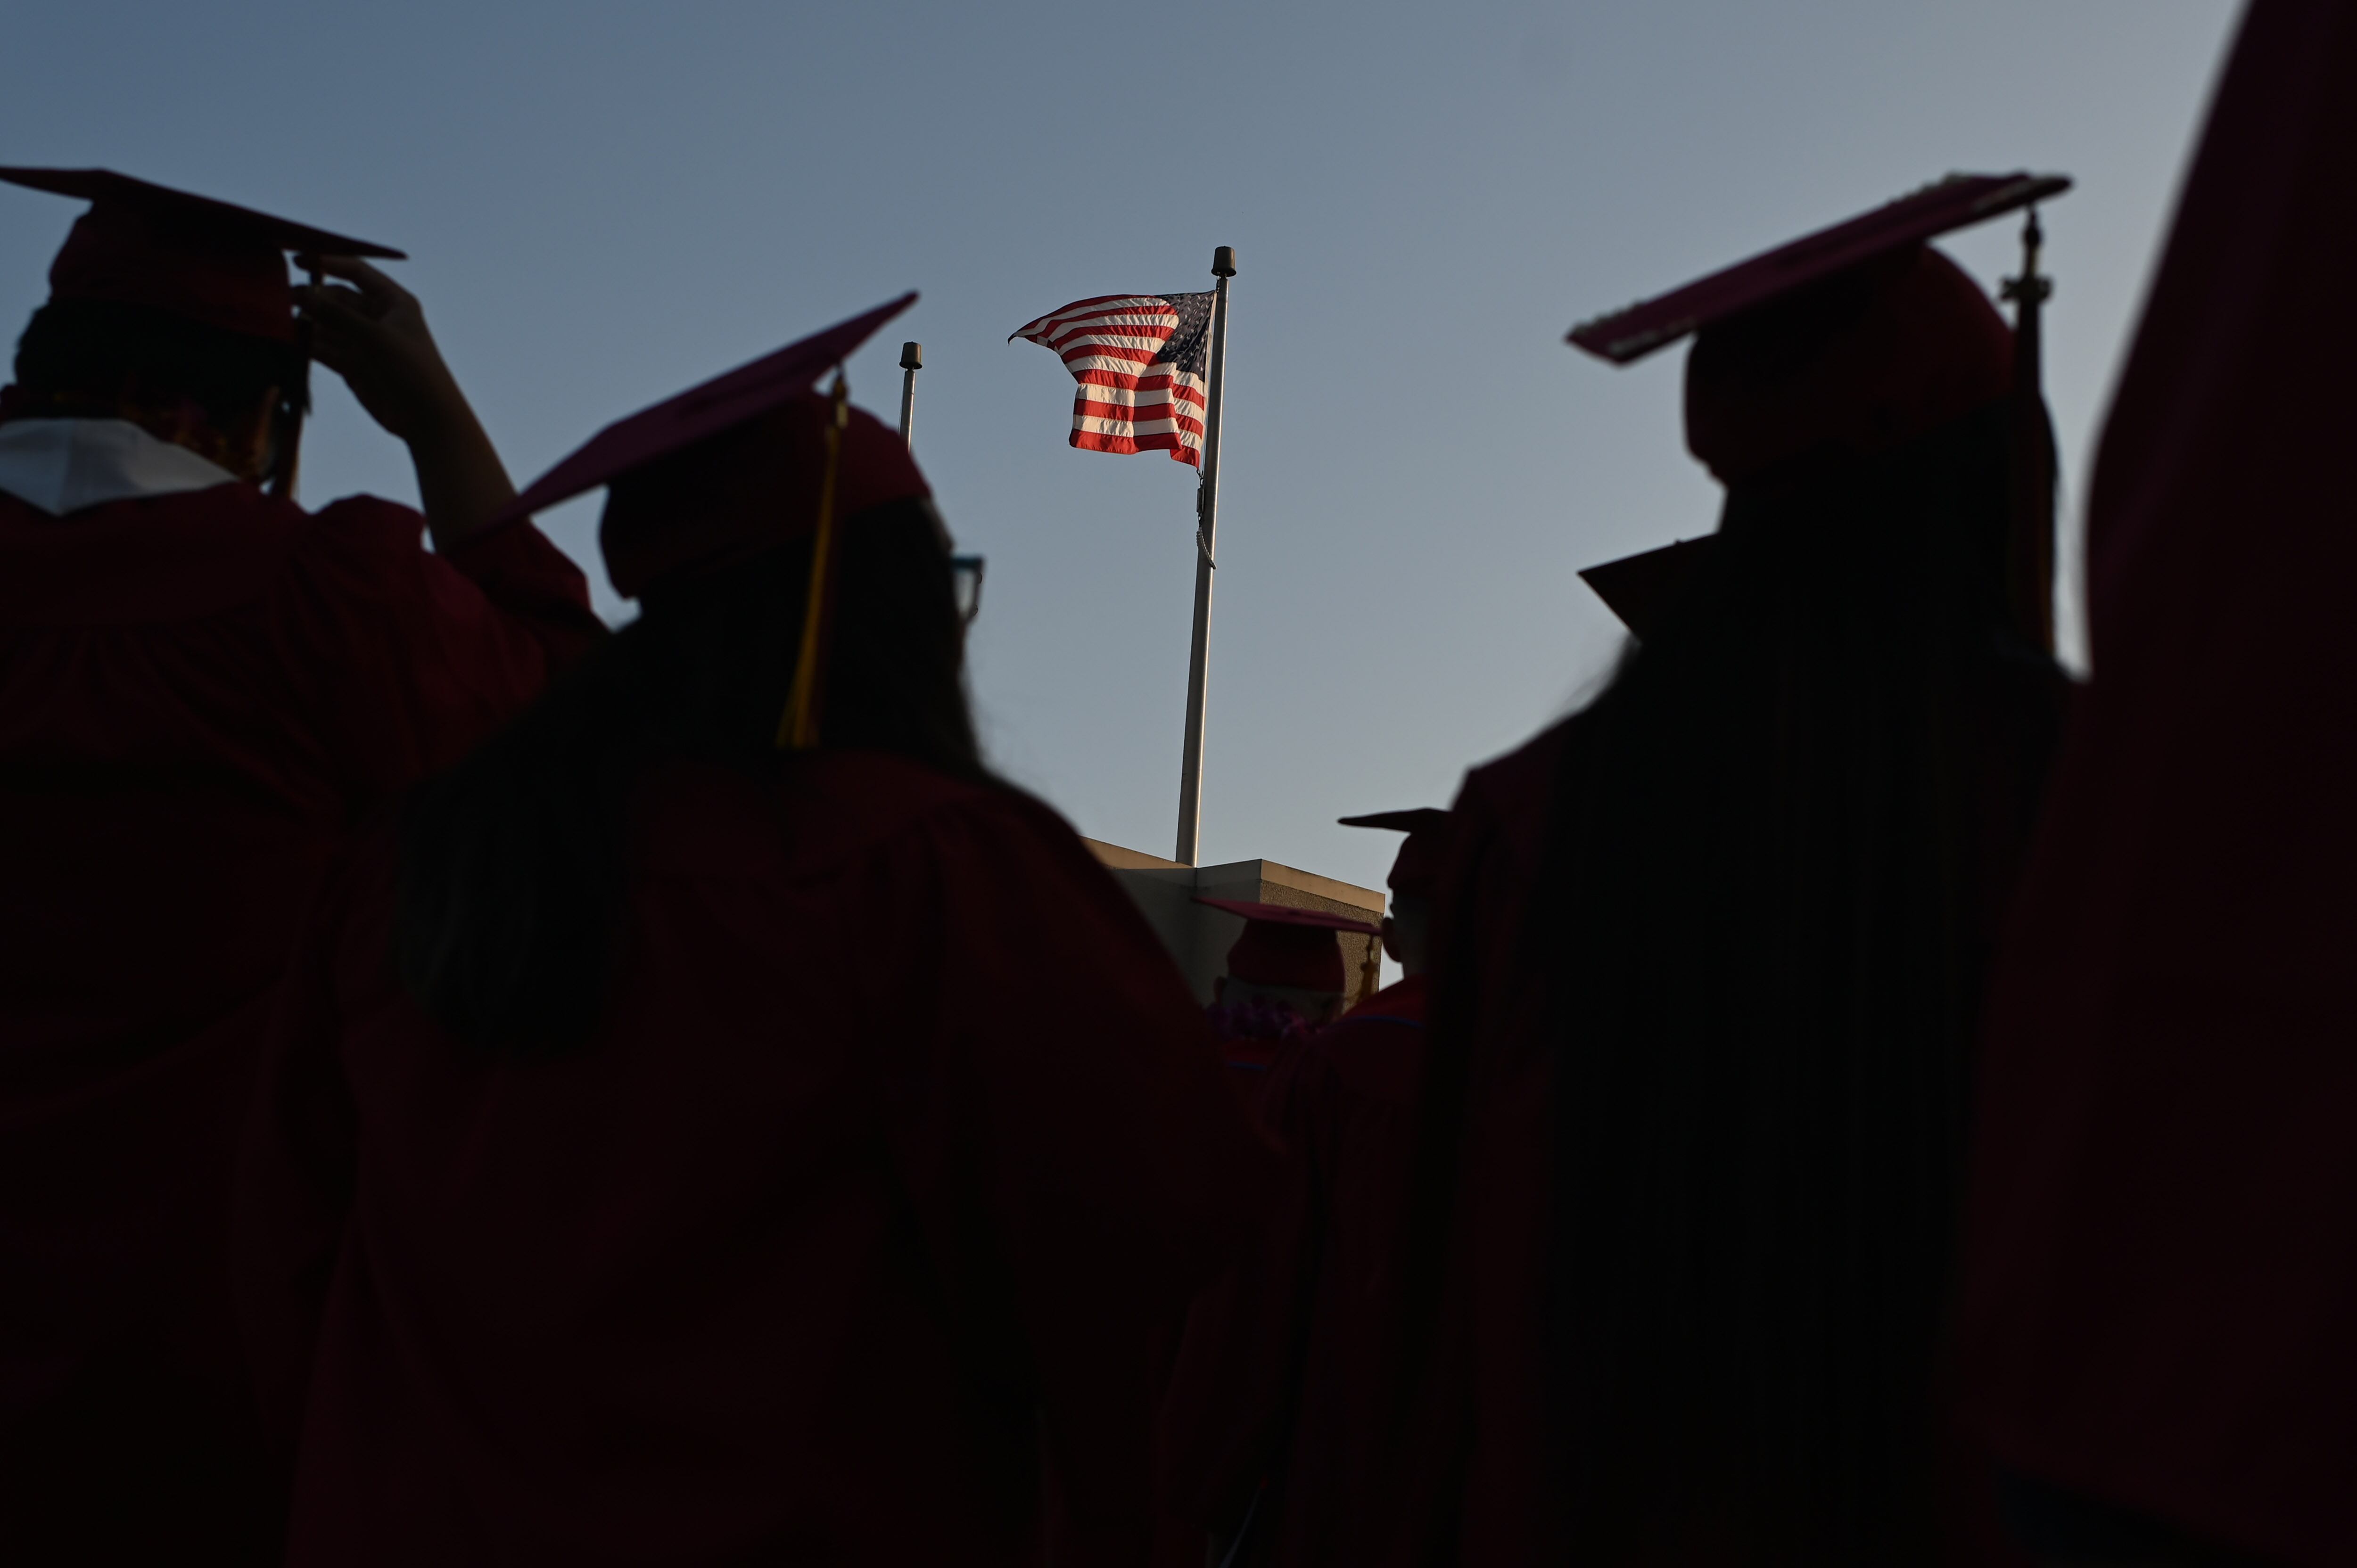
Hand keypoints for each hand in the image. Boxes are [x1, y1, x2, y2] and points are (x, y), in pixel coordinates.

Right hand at [297, 254, 514, 546]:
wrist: (427, 419)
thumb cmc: (412, 370)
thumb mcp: (374, 337)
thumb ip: (337, 315)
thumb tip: (303, 294)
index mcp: (393, 301)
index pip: (356, 271)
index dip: (328, 261)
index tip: (297, 259)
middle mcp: (377, 318)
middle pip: (335, 298)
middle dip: (310, 297)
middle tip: (279, 298)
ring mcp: (363, 342)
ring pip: (326, 325)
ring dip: (304, 322)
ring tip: (276, 320)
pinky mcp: (352, 365)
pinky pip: (323, 348)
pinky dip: (306, 345)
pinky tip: (285, 341)